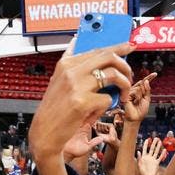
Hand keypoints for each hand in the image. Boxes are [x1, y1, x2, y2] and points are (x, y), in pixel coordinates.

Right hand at [30, 39, 134, 161]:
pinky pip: (107, 99)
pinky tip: (97, 112)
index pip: (97, 49)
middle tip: (129, 77)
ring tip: (123, 96)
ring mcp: (76, 86)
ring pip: (113, 75)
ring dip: (124, 85)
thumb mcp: (57, 81)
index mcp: (66, 64)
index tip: (130, 46)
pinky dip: (107, 107)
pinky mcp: (82, 102)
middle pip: (108, 57)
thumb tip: (77, 42)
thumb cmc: (54, 110)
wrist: (44, 133)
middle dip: (125, 66)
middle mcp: (71, 71)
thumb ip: (70, 64)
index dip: (117, 47)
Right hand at [123, 72, 156, 122]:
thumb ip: (147, 90)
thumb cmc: (140, 111)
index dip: (149, 77)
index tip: (155, 74)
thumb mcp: (147, 99)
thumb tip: (146, 80)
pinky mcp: (126, 94)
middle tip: (141, 100)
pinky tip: (134, 102)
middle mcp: (134, 90)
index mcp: (139, 91)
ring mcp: (129, 91)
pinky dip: (137, 97)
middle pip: (142, 84)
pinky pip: (136, 91)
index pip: (144, 82)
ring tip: (137, 102)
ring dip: (140, 96)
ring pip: (139, 88)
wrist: (135, 118)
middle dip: (144, 91)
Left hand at [138, 137, 164, 174]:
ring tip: (160, 142)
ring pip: (156, 152)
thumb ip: (139, 158)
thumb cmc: (142, 172)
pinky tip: (164, 150)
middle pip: (152, 149)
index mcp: (143, 157)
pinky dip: (162, 154)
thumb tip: (138, 151)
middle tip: (156, 138)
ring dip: (158, 147)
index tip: (148, 139)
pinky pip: (160, 158)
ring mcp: (153, 160)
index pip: (145, 149)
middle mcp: (149, 157)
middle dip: (154, 143)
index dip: (146, 144)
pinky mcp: (156, 163)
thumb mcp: (139, 165)